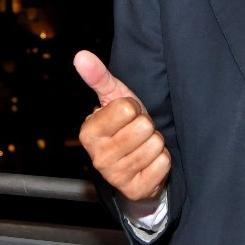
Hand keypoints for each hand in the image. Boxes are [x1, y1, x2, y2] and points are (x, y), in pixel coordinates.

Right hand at [74, 50, 170, 201]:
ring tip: (142, 146)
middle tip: (136, 133)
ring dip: (154, 142)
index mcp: (88, 133)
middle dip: (146, 125)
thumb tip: (81, 55)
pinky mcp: (135, 189)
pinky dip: (162, 160)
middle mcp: (98, 157)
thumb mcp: (112, 98)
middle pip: (144, 126)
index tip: (126, 117)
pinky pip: (163, 163)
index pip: (127, 108)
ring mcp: (116, 176)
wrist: (134, 164)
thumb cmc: (123, 125)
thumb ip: (98, 76)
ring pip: (155, 144)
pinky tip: (149, 162)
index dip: (133, 108)